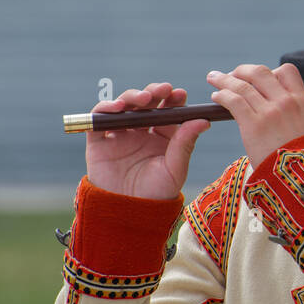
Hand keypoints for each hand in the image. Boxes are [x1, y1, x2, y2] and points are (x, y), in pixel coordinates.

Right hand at [85, 82, 210, 198]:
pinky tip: (118, 107)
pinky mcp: (99, 139)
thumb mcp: (175, 169)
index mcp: (163, 136)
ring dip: (133, 96)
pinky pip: (99, 118)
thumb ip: (185, 144)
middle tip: (163, 90)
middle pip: (147, 103)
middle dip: (155, 93)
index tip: (180, 93)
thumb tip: (204, 120)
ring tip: (144, 99)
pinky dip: (106, 108)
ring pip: (125, 105)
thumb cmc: (155, 194)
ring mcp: (120, 133)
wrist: (128, 213)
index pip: (168, 110)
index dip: (173, 100)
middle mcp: (142, 131)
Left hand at [206, 64, 303, 167]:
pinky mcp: (253, 125)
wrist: (301, 180)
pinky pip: (233, 101)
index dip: (270, 72)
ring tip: (213, 78)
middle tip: (232, 74)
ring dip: (224, 79)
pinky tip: (216, 97)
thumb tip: (281, 109)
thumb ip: (295, 114)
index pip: (286, 70)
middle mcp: (286, 102)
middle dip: (242, 71)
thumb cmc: (303, 160)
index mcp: (303, 101)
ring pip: (242, 85)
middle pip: (260, 72)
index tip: (259, 80)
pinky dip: (222, 95)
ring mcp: (270, 112)